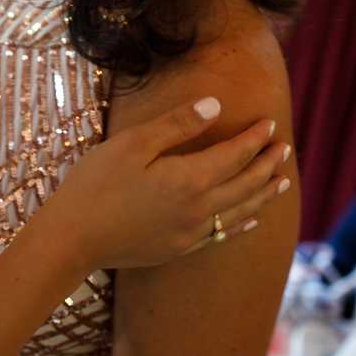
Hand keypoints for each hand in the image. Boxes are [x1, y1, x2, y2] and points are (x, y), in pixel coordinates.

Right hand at [62, 97, 290, 275]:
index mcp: (189, 179)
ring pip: (239, 212)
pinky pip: (221, 236)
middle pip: (244, 184)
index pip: (234, 155)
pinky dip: (241, 224)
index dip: (254, 138)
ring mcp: (189, 234)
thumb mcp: (134, 144)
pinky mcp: (177, 249)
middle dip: (267, 165)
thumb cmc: (96, 185)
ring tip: (281, 183)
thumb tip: (216, 106)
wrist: (71, 240)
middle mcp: (198, 210)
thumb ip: (178, 125)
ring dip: (262, 195)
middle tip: (284, 149)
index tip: (269, 123)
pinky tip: (251, 218)